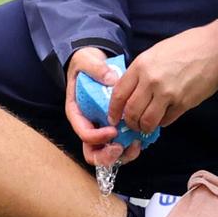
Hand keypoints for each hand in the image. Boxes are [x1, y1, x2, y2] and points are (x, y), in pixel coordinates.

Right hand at [65, 47, 138, 168]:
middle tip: (121, 147)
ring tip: (135, 145)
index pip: (84, 133)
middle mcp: (88, 125)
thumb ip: (96, 68)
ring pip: (107, 153)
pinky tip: (140, 139)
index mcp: (77, 112)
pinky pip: (120, 144)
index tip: (113, 130)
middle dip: (107, 155)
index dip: (97, 137)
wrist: (94, 64)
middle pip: (92, 152)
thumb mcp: (86, 60)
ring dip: (122, 155)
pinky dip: (130, 147)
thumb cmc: (86, 64)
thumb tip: (110, 79)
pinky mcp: (113, 127)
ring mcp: (100, 128)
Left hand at [109, 18, 217, 134]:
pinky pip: (167, 121)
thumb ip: (141, 72)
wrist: (215, 48)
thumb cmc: (185, 46)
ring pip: (147, 121)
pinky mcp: (184, 103)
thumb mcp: (155, 53)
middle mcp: (151, 81)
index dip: (113, 110)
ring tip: (145, 126)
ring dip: (144, 127)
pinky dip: (162, 123)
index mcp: (141, 66)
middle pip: (131, 111)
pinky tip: (163, 118)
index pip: (119, 94)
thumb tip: (130, 91)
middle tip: (131, 125)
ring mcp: (168, 94)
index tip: (113, 117)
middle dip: (129, 122)